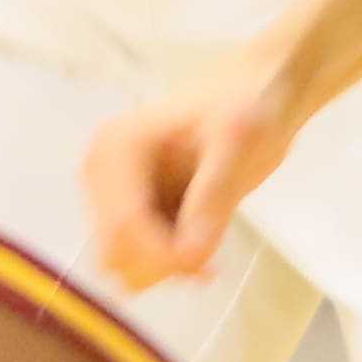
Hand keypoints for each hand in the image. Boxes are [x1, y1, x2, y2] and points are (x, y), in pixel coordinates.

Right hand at [82, 61, 303, 289]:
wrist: (258, 93)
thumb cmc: (250, 104)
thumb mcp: (239, 144)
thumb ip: (212, 197)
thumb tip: (191, 255)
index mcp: (118, 147)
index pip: (122, 225)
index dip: (162, 256)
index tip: (206, 268)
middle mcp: (103, 171)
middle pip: (113, 251)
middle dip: (160, 264)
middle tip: (209, 259)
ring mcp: (114, 192)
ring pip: (123, 261)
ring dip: (165, 267)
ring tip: (209, 245)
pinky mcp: (132, 207)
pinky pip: (139, 256)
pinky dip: (170, 261)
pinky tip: (203, 240)